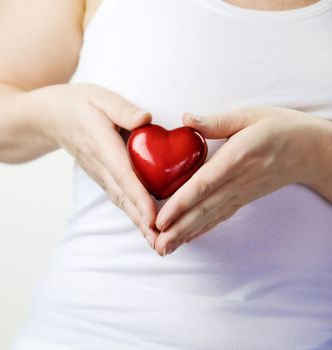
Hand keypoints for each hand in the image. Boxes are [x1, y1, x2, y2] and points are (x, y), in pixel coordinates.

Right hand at [32, 83, 159, 248]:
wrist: (50, 118)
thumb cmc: (78, 104)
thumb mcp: (100, 97)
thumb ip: (122, 108)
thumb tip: (146, 120)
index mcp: (101, 144)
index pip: (123, 174)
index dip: (139, 197)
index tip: (153, 218)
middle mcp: (99, 165)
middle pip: (123, 197)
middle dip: (142, 221)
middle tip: (161, 243)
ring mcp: (99, 174)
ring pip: (121, 201)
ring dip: (138, 223)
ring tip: (157, 243)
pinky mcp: (101, 177)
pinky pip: (119, 197)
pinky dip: (132, 213)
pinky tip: (146, 226)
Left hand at [153, 107, 329, 255]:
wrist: (312, 150)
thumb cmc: (280, 128)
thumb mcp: (249, 116)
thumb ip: (215, 121)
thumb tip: (185, 119)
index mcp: (235, 159)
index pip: (203, 185)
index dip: (181, 203)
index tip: (162, 218)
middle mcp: (237, 182)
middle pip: (203, 209)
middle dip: (178, 228)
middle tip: (156, 244)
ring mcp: (241, 194)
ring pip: (209, 217)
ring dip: (186, 234)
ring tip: (165, 248)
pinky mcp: (243, 199)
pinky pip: (220, 217)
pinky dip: (202, 229)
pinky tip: (187, 239)